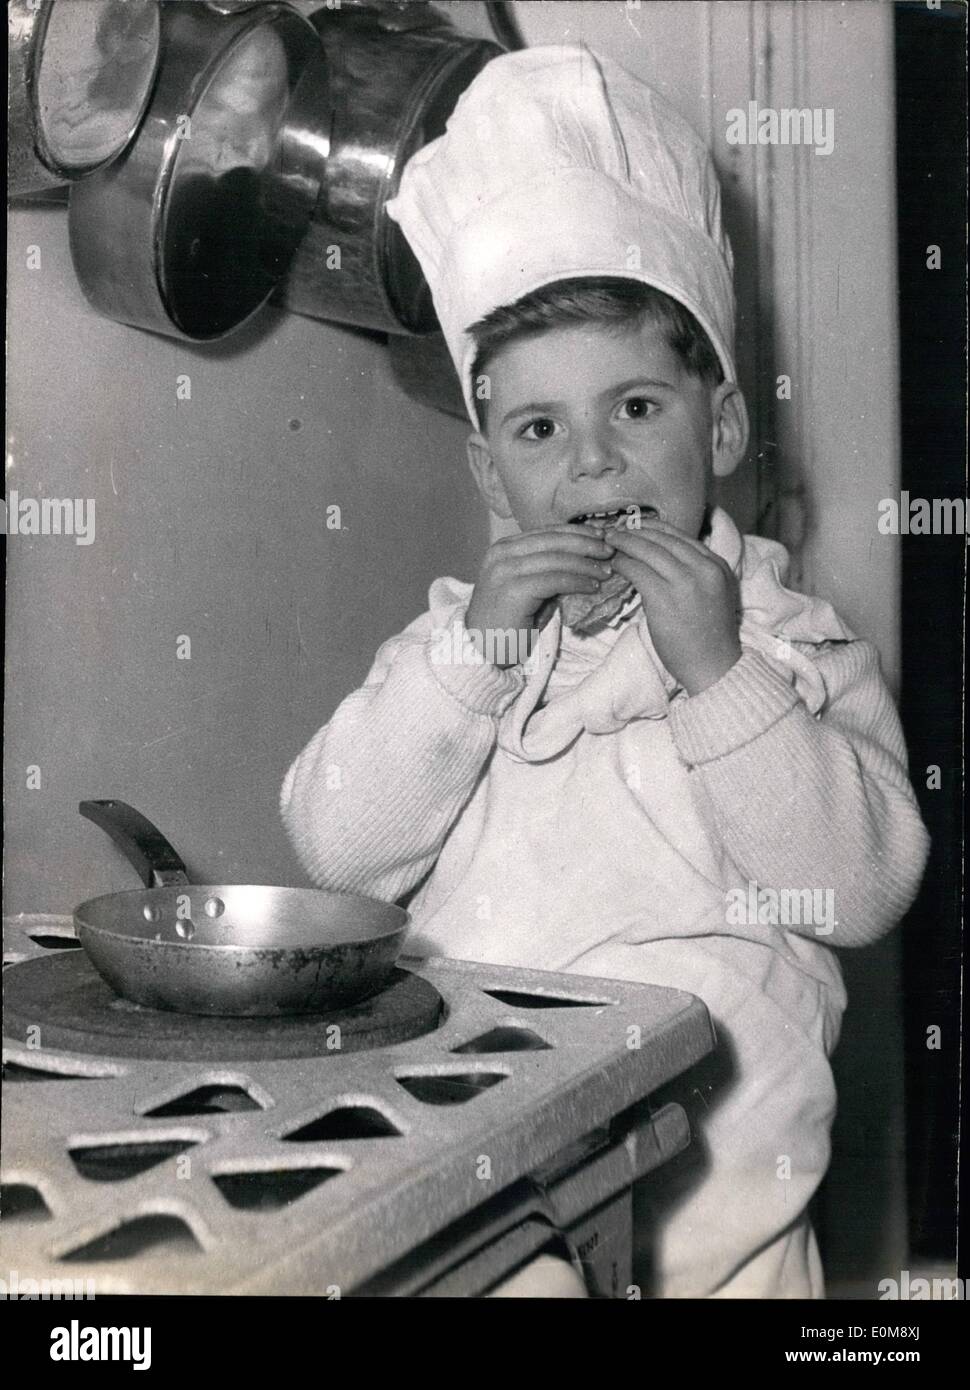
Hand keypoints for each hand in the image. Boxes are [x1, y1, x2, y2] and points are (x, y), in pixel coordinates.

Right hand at [464, 525, 614, 665]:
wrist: (481, 649)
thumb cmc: (507, 621)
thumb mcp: (527, 587)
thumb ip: (547, 570)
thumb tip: (585, 559)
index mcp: (504, 548)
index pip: (546, 532)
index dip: (577, 532)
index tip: (602, 536)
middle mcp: (502, 553)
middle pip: (554, 540)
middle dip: (586, 543)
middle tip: (610, 550)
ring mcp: (505, 570)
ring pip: (556, 559)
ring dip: (586, 564)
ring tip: (606, 572)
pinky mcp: (514, 590)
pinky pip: (554, 580)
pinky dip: (577, 581)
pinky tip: (592, 587)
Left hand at [608, 519, 741, 694]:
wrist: (714, 667)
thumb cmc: (709, 637)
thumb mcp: (713, 595)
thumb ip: (695, 574)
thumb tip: (662, 560)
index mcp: (717, 566)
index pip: (682, 536)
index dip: (655, 528)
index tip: (638, 526)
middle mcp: (704, 568)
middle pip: (664, 538)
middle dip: (636, 531)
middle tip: (616, 530)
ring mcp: (685, 581)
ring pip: (648, 550)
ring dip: (625, 543)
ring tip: (608, 542)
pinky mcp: (664, 597)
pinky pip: (637, 570)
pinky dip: (622, 564)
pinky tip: (613, 565)